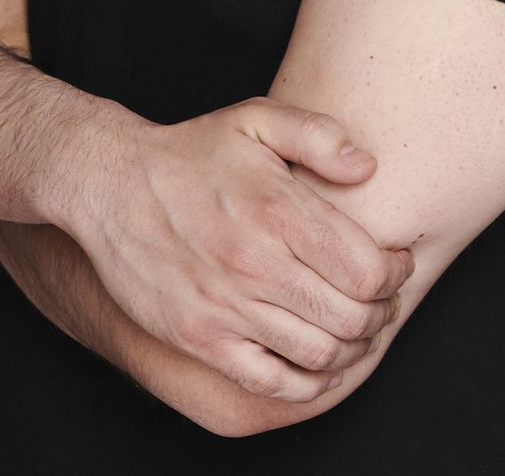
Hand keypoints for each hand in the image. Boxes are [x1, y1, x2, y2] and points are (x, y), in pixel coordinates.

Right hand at [64, 99, 414, 400]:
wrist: (108, 185)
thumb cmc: (190, 152)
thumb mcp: (256, 120)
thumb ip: (319, 136)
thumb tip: (368, 167)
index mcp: (279, 212)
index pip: (367, 269)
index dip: (396, 274)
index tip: (397, 265)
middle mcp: (255, 264)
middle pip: (351, 316)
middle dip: (382, 313)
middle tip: (384, 302)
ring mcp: (224, 307)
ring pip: (318, 353)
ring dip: (352, 348)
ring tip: (357, 330)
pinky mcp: (198, 338)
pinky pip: (268, 380)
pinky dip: (305, 383)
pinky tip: (318, 365)